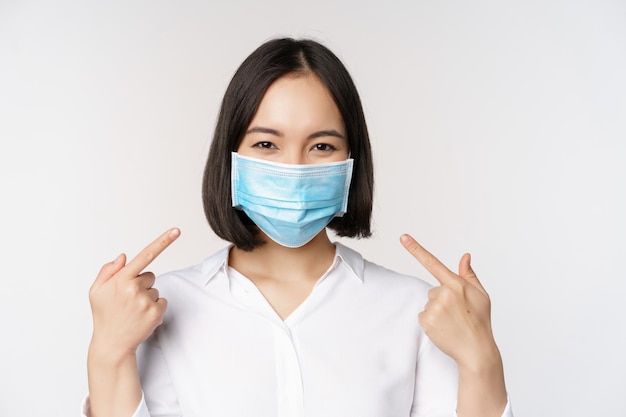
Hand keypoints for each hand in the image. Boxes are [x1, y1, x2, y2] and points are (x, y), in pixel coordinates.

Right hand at [89, 228, 180, 360]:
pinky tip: (141, 317)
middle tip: (127, 300)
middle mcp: (134, 288)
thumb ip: (107, 271)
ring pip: (155, 289)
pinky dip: (154, 308)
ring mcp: (146, 301)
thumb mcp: (96, 291)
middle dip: (141, 284)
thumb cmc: (104, 315)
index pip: (145, 255)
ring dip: (146, 297)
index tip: (177, 231)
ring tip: (133, 311)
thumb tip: (123, 257)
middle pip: (149, 276)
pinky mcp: (156, 312)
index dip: (163, 241)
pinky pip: (162, 301)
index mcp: (121, 279)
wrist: (112, 344)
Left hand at [400, 233, 498, 368]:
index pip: (433, 262)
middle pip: (433, 290)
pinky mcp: (427, 320)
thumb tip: (465, 256)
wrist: (476, 349)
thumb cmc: (480, 321)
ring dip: (437, 311)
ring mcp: (434, 307)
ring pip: (429, 303)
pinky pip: (423, 316)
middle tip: (457, 313)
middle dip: (443, 300)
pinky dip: (432, 322)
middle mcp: (444, 293)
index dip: (416, 249)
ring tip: (452, 322)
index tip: (402, 237)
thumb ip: (469, 275)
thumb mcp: (481, 295)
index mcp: (456, 284)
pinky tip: (444, 328)